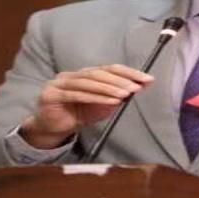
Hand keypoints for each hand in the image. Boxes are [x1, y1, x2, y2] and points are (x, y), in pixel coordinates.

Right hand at [19, 64, 153, 148]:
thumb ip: (115, 97)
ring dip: (110, 87)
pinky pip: (78, 94)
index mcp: (84, 74)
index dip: (129, 72)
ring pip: (89, 82)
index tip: (147, 79)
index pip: (109, 68)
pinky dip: (96, 97)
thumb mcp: (100, 107)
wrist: (51, 129)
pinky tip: (111, 101)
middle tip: (137, 86)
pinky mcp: (52, 95)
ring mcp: (60, 83)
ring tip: (126, 93)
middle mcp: (72, 74)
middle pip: (99, 72)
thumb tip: (136, 88)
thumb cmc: (76, 115)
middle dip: (121, 79)